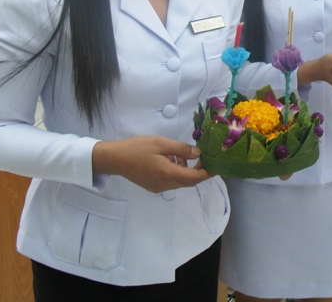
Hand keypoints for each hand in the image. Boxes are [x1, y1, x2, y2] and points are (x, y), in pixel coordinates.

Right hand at [92, 135, 211, 192]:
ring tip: (176, 153)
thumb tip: (197, 153)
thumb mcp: (161, 143)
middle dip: (198, 170)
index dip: (207, 172)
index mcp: (168, 174)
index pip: (195, 178)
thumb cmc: (137, 148)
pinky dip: (176, 171)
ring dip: (185, 169)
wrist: (115, 159)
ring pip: (180, 181)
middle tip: (201, 156)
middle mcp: (165, 184)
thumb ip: (181, 149)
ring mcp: (159, 188)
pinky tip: (168, 159)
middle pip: (189, 181)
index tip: (216, 165)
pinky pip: (171, 181)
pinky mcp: (153, 187)